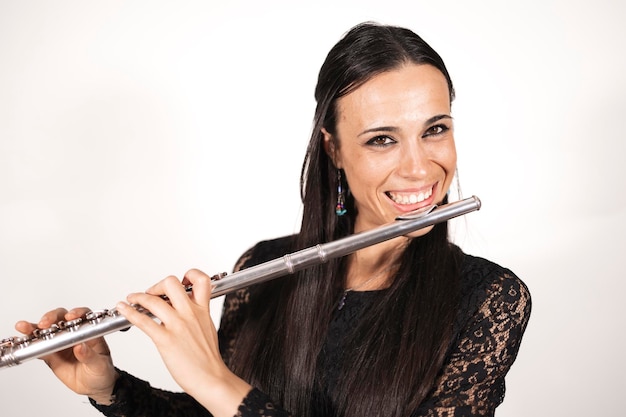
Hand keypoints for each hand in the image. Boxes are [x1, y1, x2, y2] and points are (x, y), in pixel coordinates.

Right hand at [14, 307, 118, 403]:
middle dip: (51, 318)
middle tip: (44, 324)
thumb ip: (90, 356)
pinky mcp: (51, 354)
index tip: (70, 317)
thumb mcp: (99, 365)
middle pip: (61, 318)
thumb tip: (80, 346)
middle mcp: (74, 333)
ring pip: (47, 331)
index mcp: (90, 331)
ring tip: (24, 327)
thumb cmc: (102, 371)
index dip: (76, 313)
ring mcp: (61, 343)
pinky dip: (30, 344)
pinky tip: (22, 341)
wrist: (94, 386)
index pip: (83, 316)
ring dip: (34, 328)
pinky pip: (39, 347)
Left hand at [116, 268, 250, 416]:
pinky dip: (129, 312)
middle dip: (158, 285)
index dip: (189, 275)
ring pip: (154, 300)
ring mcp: (178, 325)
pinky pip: (143, 321)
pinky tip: (123, 309)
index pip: (201, 279)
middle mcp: (190, 313)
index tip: (180, 281)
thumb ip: (197, 315)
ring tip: (132, 298)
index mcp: (202, 310)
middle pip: (172, 283)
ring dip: (138, 296)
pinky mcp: (165, 340)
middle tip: (152, 293)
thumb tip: (185, 308)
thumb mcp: (207, 328)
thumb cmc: (208, 358)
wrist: (211, 378)